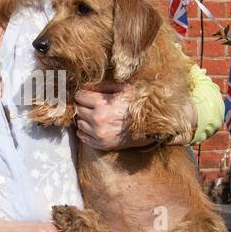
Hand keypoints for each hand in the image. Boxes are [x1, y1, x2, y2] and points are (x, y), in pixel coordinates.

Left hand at [74, 83, 196, 148]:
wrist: (152, 126)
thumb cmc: (139, 105)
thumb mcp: (124, 89)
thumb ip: (103, 86)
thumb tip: (87, 86)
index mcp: (102, 104)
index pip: (79, 97)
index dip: (83, 94)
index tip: (87, 95)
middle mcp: (97, 120)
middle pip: (78, 110)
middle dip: (84, 106)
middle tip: (92, 105)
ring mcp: (99, 134)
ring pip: (79, 123)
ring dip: (84, 119)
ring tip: (95, 116)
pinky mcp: (102, 145)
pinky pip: (83, 137)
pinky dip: (85, 131)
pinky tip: (93, 127)